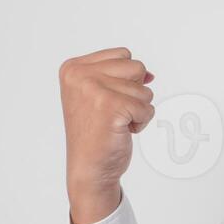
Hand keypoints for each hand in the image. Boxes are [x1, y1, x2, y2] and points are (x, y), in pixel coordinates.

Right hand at [59, 47, 155, 223]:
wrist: (89, 168)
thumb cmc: (97, 132)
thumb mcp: (101, 93)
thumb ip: (122, 75)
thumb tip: (151, 74)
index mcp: (73, 68)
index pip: (124, 55)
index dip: (126, 80)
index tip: (106, 101)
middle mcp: (79, 75)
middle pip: (137, 67)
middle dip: (134, 93)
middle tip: (112, 112)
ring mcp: (94, 89)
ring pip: (145, 89)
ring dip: (137, 109)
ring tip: (115, 122)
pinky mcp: (111, 106)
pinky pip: (148, 108)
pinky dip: (141, 122)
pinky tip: (120, 131)